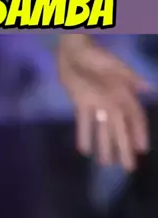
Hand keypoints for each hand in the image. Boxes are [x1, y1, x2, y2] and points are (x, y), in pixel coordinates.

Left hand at [57, 35, 150, 170]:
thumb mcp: (113, 66)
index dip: (138, 133)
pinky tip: (84, 151)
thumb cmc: (94, 55)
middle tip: (127, 168)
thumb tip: (147, 88)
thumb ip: (129, 78)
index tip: (142, 150)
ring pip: (103, 129)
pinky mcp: (81, 101)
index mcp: (122, 93)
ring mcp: (96, 102)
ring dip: (105, 146)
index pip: (133, 118)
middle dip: (123, 148)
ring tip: (106, 164)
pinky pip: (84, 121)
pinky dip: (84, 134)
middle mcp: (111, 100)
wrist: (71, 48)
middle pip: (119, 129)